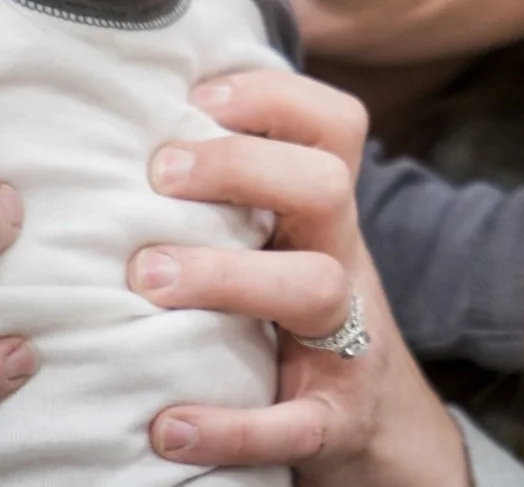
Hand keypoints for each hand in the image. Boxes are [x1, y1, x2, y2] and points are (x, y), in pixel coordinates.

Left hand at [128, 70, 471, 486]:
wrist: (380, 421)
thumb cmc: (297, 306)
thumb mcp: (290, 239)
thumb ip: (243, 188)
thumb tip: (143, 113)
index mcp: (327, 213)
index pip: (334, 125)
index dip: (273, 96)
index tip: (198, 98)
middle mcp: (343, 261)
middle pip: (326, 187)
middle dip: (245, 167)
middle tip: (161, 174)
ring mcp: (346, 341)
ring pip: (314, 289)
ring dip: (228, 278)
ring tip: (145, 279)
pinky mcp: (332, 420)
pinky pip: (293, 424)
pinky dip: (231, 427)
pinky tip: (167, 428)